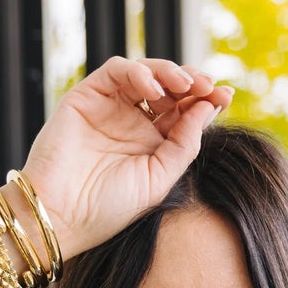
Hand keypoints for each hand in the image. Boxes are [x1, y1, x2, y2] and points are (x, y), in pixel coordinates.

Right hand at [15, 56, 234, 261]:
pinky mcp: (87, 96)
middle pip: (170, 89)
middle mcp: (133, 123)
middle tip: (209, 86)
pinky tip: (154, 89)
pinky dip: (138, 73)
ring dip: (170, 72)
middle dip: (193, 82)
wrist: (61, 216)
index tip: (226, 96)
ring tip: (186, 83)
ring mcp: (111, 108)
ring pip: (146, 74)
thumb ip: (184, 144)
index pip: (184, 113)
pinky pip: (117, 72)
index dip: (206, 101)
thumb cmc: (108, 209)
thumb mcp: (158, 180)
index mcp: (152, 145)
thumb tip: (208, 107)